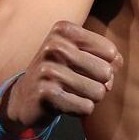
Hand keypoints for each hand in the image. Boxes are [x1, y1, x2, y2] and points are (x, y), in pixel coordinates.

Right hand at [4, 21, 121, 130]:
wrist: (23, 98)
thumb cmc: (63, 72)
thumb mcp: (84, 56)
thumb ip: (109, 56)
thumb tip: (115, 64)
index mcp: (64, 30)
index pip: (110, 51)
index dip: (106, 65)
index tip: (87, 68)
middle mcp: (54, 47)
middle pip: (105, 72)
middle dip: (100, 84)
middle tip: (80, 84)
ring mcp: (47, 70)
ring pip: (98, 92)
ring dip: (91, 98)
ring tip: (73, 93)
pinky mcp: (44, 94)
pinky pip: (85, 107)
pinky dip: (81, 109)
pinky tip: (66, 104)